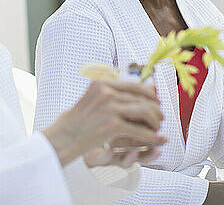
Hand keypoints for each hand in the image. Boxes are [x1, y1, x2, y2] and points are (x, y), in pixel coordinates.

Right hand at [43, 79, 166, 165]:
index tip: (156, 100)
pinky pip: (140, 130)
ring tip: (157, 128)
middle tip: (161, 117)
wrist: (62, 138)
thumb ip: (109, 93)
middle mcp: (106, 92)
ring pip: (144, 112)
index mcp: (101, 83)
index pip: (133, 85)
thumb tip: (134, 91)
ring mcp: (110, 108)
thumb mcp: (90, 99)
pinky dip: (151, 136)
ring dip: (155, 121)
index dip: (148, 93)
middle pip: (141, 98)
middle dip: (154, 108)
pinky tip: (156, 140)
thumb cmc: (76, 121)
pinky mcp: (113, 126)